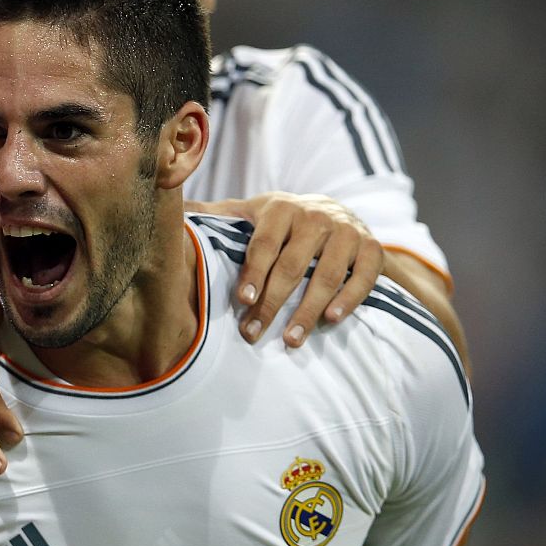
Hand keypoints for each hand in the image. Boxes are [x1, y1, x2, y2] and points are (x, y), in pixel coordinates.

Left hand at [191, 193, 382, 346]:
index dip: (253, 273)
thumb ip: (217, 216)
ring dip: (308, 311)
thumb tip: (172, 205)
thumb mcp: (250, 213)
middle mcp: (316, 217)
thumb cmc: (281, 223)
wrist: (336, 212)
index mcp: (281, 209)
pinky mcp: (373, 249)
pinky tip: (330, 320)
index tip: (242, 301)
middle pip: (293, 266)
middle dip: (272, 303)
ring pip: (328, 275)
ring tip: (291, 340)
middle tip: (253, 333)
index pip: (264, 245)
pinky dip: (349, 300)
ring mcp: (348, 232)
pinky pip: (363, 278)